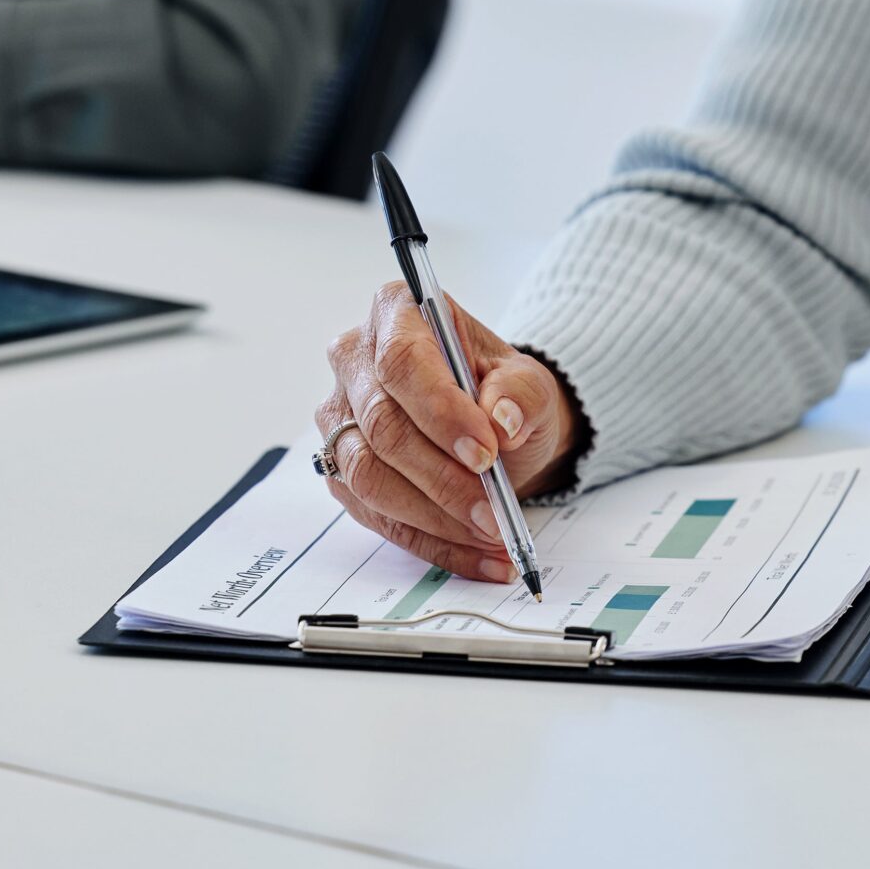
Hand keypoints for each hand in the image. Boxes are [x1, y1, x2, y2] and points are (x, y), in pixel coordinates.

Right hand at [316, 282, 583, 581]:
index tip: (485, 452)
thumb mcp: (529, 383)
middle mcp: (354, 361)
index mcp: (395, 313)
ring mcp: (339, 419)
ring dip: (434, 516)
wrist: (493, 427)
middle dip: (443, 478)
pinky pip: (376, 516)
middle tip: (494, 512)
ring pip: (370, 477)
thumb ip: (521, 392)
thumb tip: (502, 420)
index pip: (402, 361)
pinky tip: (476, 555)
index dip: (440, 412)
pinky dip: (431, 543)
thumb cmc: (501, 393)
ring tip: (490, 535)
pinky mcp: (340, 471)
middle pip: (382, 425)